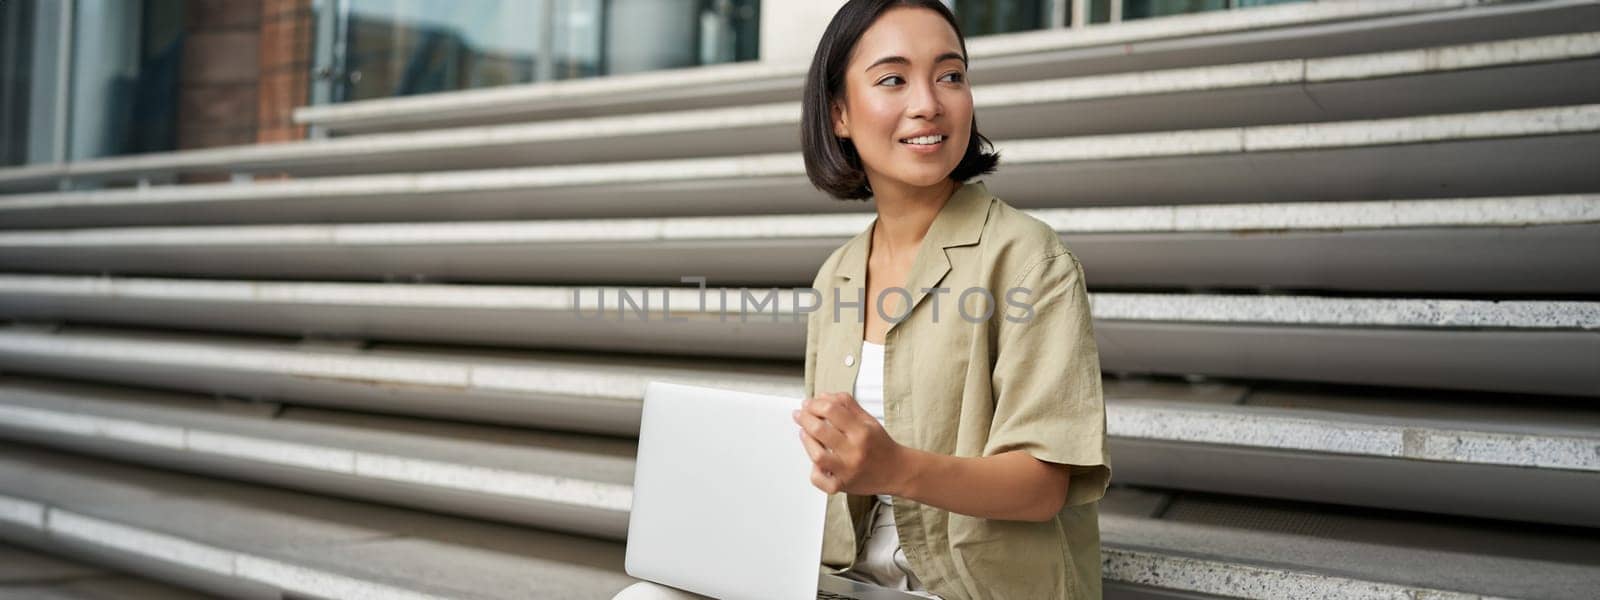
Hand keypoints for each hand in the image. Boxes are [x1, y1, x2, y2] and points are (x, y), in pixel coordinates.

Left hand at [792, 391, 908, 495]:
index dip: (815, 404)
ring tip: (804, 433)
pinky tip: (816, 461)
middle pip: (820, 430)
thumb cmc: (881, 446)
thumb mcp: (868, 419)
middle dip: (805, 418)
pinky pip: (819, 479)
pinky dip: (814, 470)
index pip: (831, 410)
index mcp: (862, 431)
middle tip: (801, 414)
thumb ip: (846, 405)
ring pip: (816, 455)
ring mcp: (847, 470)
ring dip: (806, 441)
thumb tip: (823, 397)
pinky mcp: (842, 485)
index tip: (809, 403)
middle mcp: (854, 451)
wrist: (897, 471)